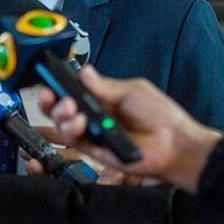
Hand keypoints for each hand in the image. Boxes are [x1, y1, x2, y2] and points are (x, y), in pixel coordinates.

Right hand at [37, 65, 222, 192]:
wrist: (175, 144)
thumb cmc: (162, 117)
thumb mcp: (133, 91)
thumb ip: (105, 85)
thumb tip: (83, 72)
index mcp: (101, 98)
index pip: (71, 90)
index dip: (56, 85)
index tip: (48, 78)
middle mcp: (93, 115)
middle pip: (59, 108)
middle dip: (50, 100)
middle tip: (52, 94)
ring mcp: (92, 133)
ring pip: (62, 124)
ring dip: (61, 114)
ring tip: (70, 109)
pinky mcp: (94, 151)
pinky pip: (74, 141)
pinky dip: (72, 130)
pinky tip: (80, 122)